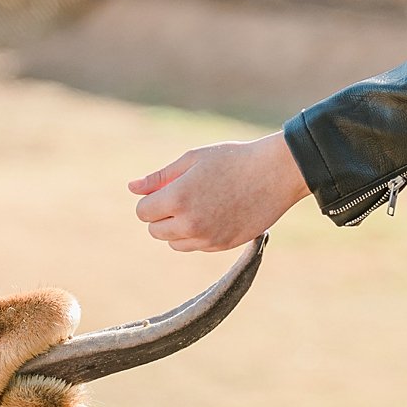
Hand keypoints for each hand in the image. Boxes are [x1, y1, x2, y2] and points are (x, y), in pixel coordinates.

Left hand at [129, 131, 310, 251]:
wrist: (275, 173)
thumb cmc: (232, 159)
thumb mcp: (192, 159)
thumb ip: (159, 177)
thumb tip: (131, 188)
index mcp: (178, 198)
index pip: (143, 212)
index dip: (151, 200)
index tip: (166, 189)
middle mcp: (190, 223)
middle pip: (155, 231)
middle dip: (162, 215)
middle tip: (184, 195)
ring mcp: (207, 238)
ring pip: (174, 243)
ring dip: (178, 228)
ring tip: (199, 205)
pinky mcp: (223, 246)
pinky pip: (196, 247)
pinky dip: (198, 235)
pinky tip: (215, 214)